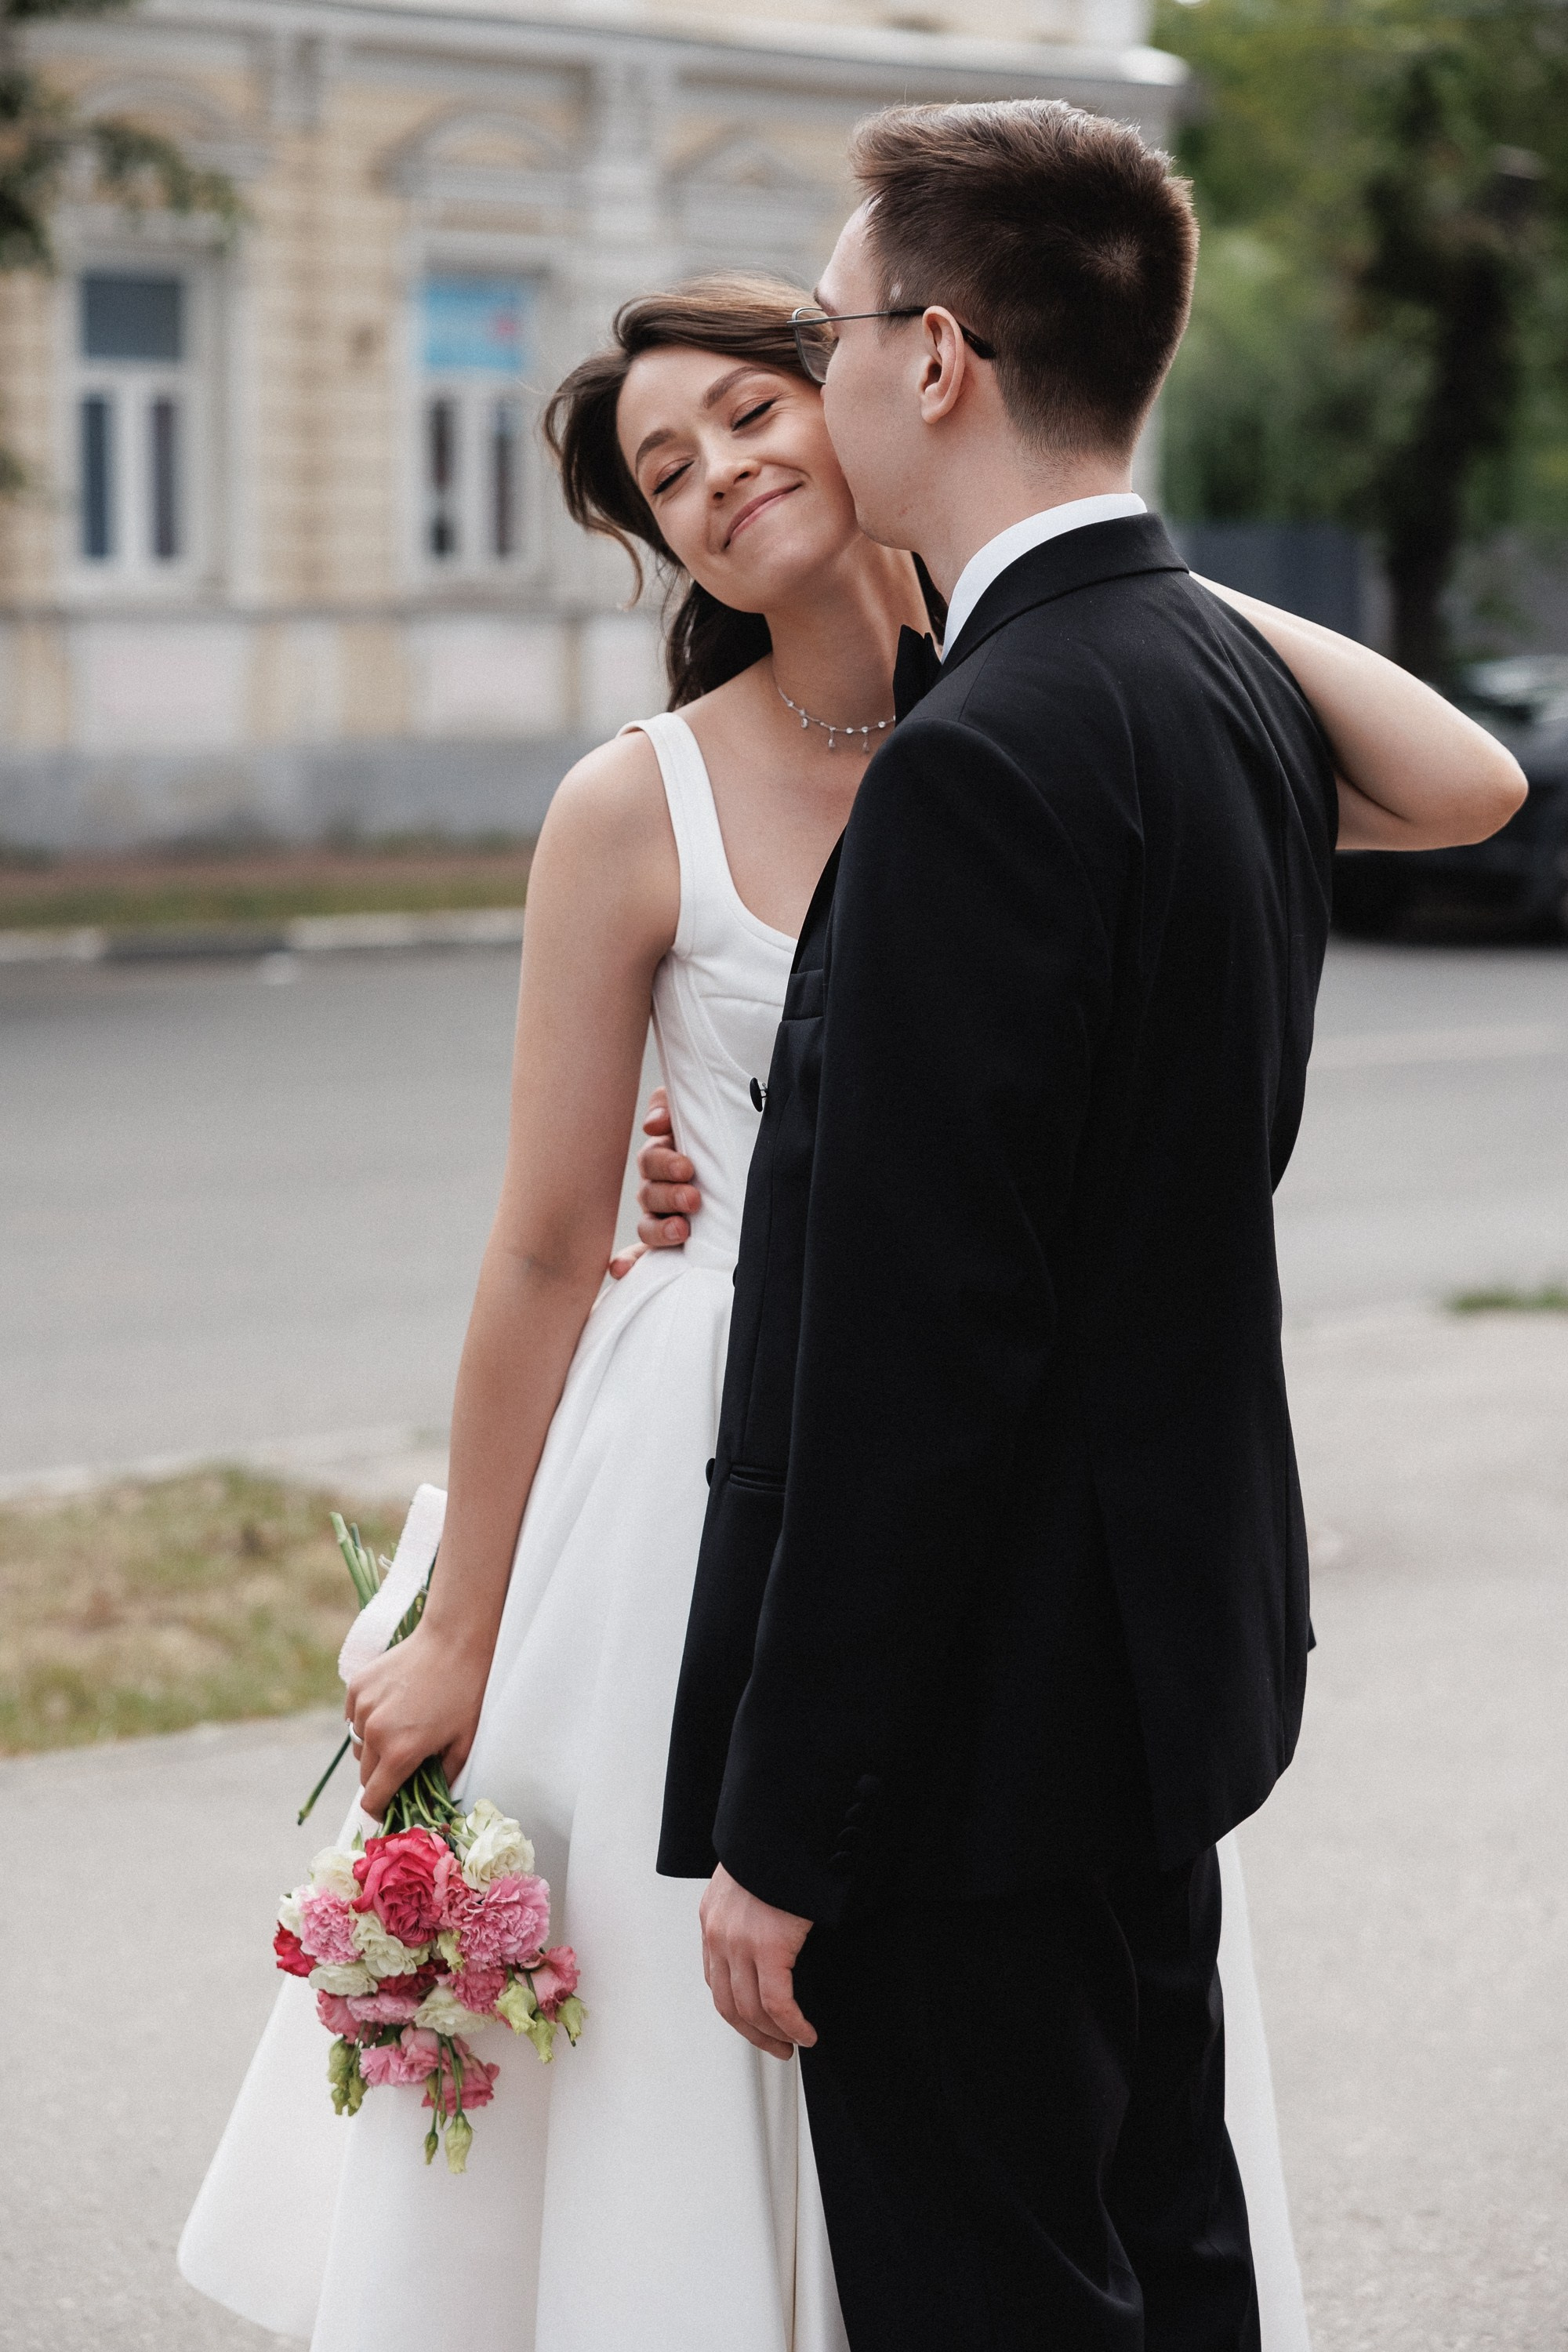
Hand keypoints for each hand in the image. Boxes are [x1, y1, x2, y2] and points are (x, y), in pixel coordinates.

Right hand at [345, 1620, 489, 1819]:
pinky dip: (367, 1720)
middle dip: (382, 1777)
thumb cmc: (466, 1692)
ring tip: (402, 1730)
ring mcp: (362, 1706)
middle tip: (405, 1766)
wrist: (454, 1640)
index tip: (390, 1808)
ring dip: (374, 1748)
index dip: (381, 1809)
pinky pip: (353, 1717)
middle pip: (365, 1775)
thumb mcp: (464, 1742)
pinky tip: (392, 1707)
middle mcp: (374, 1732)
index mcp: (400, 1752)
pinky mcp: (357, 1685)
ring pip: (358, 1745)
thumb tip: (429, 1804)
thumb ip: (443, 1779)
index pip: (373, 1798)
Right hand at [607, 1087, 704, 1277]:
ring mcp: (662, 1217)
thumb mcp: (696, 1112)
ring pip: (647, 1225)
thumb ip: (670, 1106)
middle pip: (650, 1193)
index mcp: (664, 1158)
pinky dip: (628, 1262)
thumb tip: (654, 1124)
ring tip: (681, 1230)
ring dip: (659, 1228)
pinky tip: (620, 1270)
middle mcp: (659, 1189)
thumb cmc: (719, 1133)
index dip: (665, 1163)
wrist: (744, 1162)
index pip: (652, 1159)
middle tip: (693, 1198)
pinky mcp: (668, 1244)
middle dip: (670, 1195)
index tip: (688, 1168)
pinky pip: (641, 1255)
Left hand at [699, 1863, 815, 2060]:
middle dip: (754, 2033)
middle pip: (729, 2004)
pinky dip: (791, 2024)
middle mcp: (718, 1934)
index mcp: (712, 1918)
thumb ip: (751, 1910)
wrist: (781, 1825)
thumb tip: (771, 1931)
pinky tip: (805, 2032)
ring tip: (795, 2043)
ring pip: (751, 2010)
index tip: (758, 2024)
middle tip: (777, 2047)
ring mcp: (739, 1942)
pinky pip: (777, 2002)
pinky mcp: (766, 1946)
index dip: (738, 2010)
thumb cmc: (774, 1849)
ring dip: (774, 2035)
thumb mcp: (750, 1880)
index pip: (717, 1981)